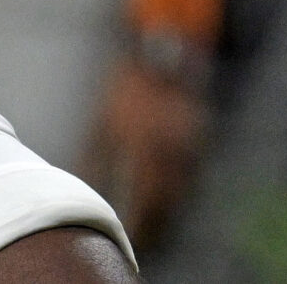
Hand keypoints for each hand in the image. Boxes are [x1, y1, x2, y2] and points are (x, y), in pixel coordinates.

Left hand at [95, 49, 209, 247]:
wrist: (159, 49)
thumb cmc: (124, 89)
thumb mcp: (102, 123)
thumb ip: (94, 161)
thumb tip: (86, 192)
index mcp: (146, 144)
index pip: (147, 197)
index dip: (142, 221)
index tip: (134, 238)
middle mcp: (172, 145)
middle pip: (169, 198)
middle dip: (158, 221)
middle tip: (147, 236)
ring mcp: (191, 139)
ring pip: (185, 186)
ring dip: (171, 207)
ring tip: (157, 223)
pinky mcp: (201, 132)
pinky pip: (193, 169)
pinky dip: (182, 186)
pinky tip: (170, 195)